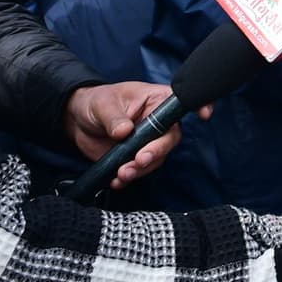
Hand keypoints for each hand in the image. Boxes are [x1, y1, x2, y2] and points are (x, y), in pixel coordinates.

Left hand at [62, 82, 207, 190]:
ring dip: (140, 169)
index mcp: (156, 100)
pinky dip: (129, 178)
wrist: (77, 121)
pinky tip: (116, 180)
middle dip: (156, 152)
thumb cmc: (95, 103)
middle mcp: (158, 122)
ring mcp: (148, 141)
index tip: (205, 114)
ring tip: (122, 173)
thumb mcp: (103, 105)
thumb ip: (114, 118)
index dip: (198, 106)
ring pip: (156, 159)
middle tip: (140, 159)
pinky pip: (140, 171)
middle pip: (170, 138)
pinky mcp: (135, 157)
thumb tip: (125, 131)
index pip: (182, 102)